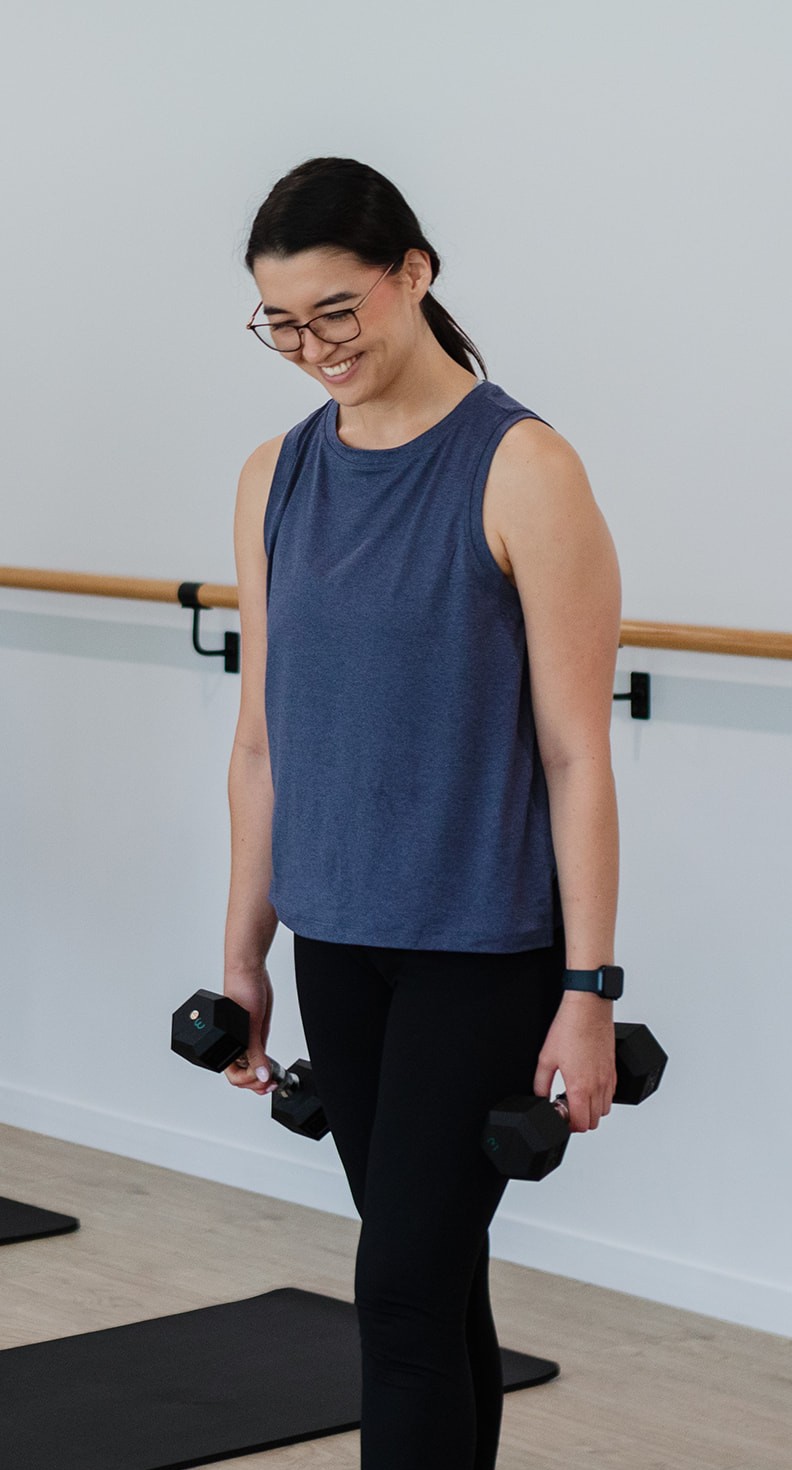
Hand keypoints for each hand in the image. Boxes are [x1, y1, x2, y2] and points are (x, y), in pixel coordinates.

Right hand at [222, 964, 276, 1096]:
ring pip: (251, 1066)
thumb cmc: (239, 990)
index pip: (233, 1075)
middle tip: (269, 1084)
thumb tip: (262, 1074)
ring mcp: (245, 1039)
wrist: (250, 973)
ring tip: (272, 1079)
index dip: (248, 1082)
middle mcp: (233, 1044)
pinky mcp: (255, 1032)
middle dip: (255, 1083)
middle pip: (241, 1075)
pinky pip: (258, 1054)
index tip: (263, 1082)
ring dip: (260, 1075)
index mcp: (223, 1045)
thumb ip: (256, 1052)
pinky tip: (272, 1067)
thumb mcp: (250, 1027)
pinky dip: (265, 1063)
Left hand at [533, 992, 617, 1132]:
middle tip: (567, 1107)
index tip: (560, 1117)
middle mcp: (598, 1085)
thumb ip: (541, 1083)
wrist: (588, 1008)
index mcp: (581, 1087)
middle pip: (594, 1121)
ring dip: (592, 1109)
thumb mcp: (546, 1058)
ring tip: (577, 1096)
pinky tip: (588, 1084)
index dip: (569, 1126)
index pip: (580, 1124)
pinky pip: (611, 1094)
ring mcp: (608, 1078)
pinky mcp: (613, 1069)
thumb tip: (540, 1096)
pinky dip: (601, 1097)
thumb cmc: (570, 1028)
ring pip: (604, 1110)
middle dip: (580, 1120)